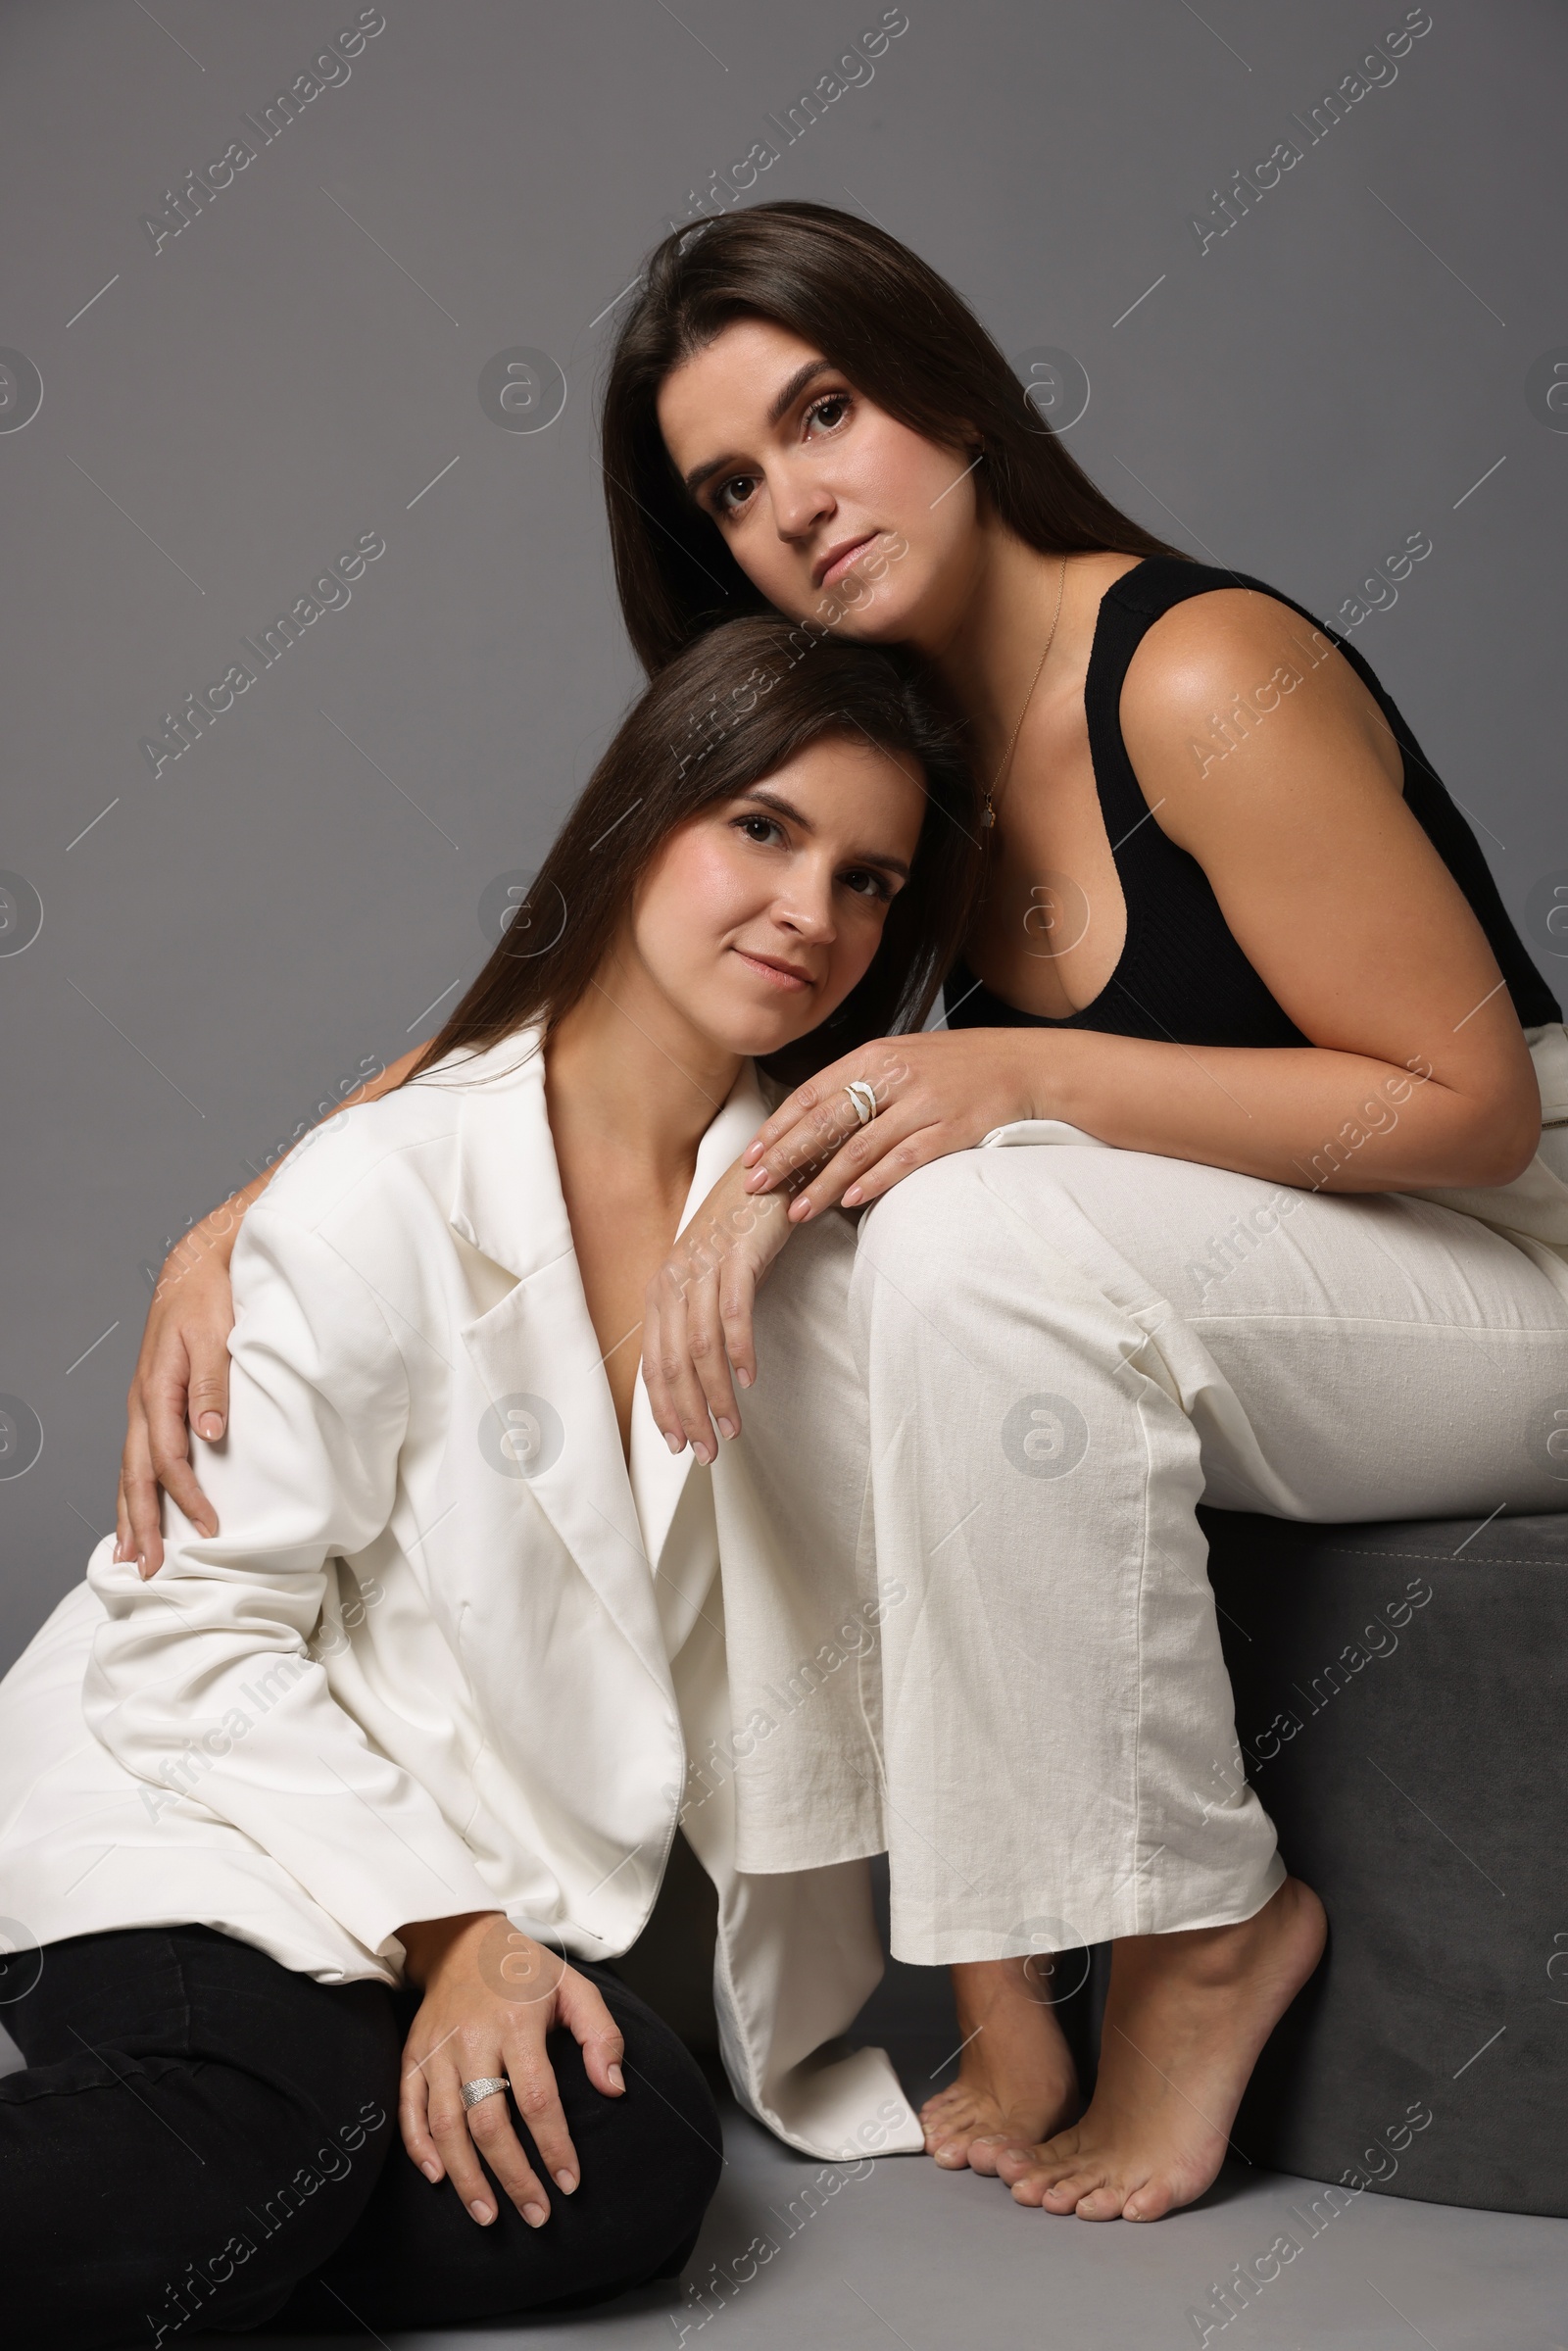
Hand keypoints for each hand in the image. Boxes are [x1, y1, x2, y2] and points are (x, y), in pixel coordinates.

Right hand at [117, 1198, 248, 1576]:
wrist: (196, 1267)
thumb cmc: (210, 1300)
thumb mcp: (216, 1337)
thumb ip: (213, 1387)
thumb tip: (211, 1437)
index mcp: (157, 1391)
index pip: (168, 1460)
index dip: (188, 1498)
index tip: (211, 1529)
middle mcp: (142, 1404)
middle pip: (135, 1476)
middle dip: (142, 1525)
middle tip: (150, 1569)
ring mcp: (142, 1405)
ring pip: (129, 1471)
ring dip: (130, 1515)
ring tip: (130, 1555)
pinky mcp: (151, 1404)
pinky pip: (137, 1456)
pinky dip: (135, 1490)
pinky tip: (138, 1512)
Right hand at [397, 1912, 624, 2229]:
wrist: (464, 1937)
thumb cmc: (526, 1969)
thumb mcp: (575, 1987)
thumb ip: (601, 2034)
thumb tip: (614, 2088)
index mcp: (516, 2023)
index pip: (536, 2098)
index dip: (553, 2146)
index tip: (569, 2182)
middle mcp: (472, 2040)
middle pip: (488, 2122)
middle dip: (512, 2176)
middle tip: (535, 2214)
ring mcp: (437, 2050)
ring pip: (446, 2125)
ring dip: (466, 2177)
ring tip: (487, 2215)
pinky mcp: (413, 2056)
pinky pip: (409, 2109)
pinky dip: (418, 2148)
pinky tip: (439, 2178)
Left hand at [643, 1157, 800, 1460]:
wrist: (768, 1171)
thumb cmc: (741, 1229)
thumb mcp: (712, 1277)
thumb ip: (701, 1318)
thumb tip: (705, 1371)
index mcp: (662, 1291)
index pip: (654, 1363)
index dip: (663, 1409)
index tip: (677, 1445)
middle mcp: (674, 1280)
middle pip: (674, 1364)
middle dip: (688, 1415)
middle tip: (706, 1453)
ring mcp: (703, 1267)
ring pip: (701, 1347)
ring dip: (716, 1395)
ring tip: (731, 1430)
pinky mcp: (737, 1256)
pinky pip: (733, 1313)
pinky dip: (740, 1351)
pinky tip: (749, 1381)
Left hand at [742, 1030, 1042, 1220]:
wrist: (1023, 1065)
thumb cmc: (956, 1066)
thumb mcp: (903, 1057)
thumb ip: (861, 1082)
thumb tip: (813, 1117)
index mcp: (875, 1056)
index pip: (812, 1093)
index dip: (778, 1127)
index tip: (751, 1155)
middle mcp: (894, 1077)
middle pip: (827, 1122)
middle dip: (786, 1156)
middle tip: (756, 1185)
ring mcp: (922, 1104)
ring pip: (859, 1149)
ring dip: (822, 1183)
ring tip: (796, 1210)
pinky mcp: (948, 1131)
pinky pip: (902, 1161)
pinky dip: (872, 1182)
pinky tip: (848, 1201)